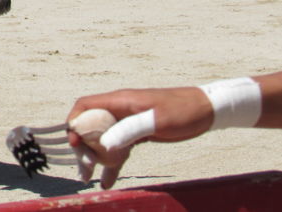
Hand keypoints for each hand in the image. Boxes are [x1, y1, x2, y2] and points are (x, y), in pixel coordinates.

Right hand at [66, 87, 214, 186]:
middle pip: (90, 126)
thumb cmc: (183, 110)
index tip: (75, 144)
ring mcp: (127, 123)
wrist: (207, 110)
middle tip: (85, 169)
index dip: (74, 123)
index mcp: (120, 101)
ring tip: (88, 178)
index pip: (85, 106)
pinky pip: (118, 149)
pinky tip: (108, 180)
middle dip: (83, 147)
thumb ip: (130, 130)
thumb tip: (104, 144)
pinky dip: (111, 164)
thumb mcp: (157, 121)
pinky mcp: (137, 134)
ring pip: (102, 140)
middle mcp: (119, 110)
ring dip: (94, 158)